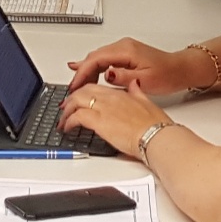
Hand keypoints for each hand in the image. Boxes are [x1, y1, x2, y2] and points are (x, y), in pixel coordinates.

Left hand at [57, 76, 171, 157]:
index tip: (78, 99)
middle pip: (82, 92)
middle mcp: (110, 98)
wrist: (157, 136)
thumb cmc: (155, 125)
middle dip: (71, 99)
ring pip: (76, 101)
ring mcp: (104, 109)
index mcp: (120, 93)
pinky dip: (68, 121)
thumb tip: (134, 85)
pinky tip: (67, 127)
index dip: (83, 92)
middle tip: (66, 108)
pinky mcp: (100, 122)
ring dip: (66, 110)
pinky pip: (77, 117)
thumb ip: (137, 92)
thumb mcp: (147, 102)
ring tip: (63, 120)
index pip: (95, 87)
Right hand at [65, 37, 209, 95]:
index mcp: (126, 50)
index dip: (82, 72)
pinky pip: (104, 59)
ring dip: (86, 71)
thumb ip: (123, 77)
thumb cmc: (167, 75)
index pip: (96, 59)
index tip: (74, 86)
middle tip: (71, 90)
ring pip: (97, 58)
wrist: (180, 70)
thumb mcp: (145, 80)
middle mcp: (123, 46)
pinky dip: (94, 68)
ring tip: (77, 86)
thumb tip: (106, 75)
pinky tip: (87, 74)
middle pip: (94, 57)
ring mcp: (124, 49)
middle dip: (80, 73)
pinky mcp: (125, 54)